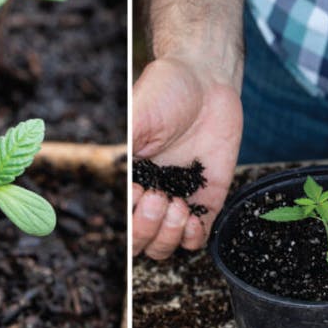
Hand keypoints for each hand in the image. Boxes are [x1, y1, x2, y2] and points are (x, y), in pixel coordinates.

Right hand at [132, 55, 242, 258]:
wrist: (206, 81)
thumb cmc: (167, 91)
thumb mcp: (138, 115)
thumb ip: (126, 146)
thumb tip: (119, 180)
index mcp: (130, 178)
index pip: (121, 219)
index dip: (129, 216)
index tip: (139, 189)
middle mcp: (152, 194)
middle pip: (140, 241)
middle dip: (147, 228)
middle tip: (159, 197)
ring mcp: (180, 200)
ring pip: (165, 246)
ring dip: (168, 236)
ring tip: (179, 208)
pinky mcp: (208, 199)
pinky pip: (198, 238)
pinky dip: (192, 238)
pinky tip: (193, 217)